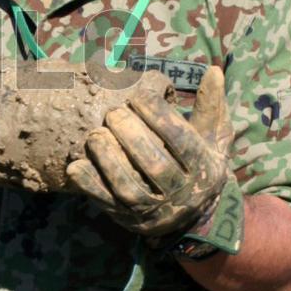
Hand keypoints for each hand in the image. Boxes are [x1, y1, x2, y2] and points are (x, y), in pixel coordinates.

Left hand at [66, 66, 232, 244]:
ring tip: (95, 134)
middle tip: (113, 113)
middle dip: (132, 136)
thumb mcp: (213, 139)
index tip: (138, 95)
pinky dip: (90, 186)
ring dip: (109, 160)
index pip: (182, 141)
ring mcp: (154, 210)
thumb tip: (214, 70)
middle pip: (156, 165)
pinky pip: (107, 205)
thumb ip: (211, 107)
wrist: (192, 216)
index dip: (159, 115)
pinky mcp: (129, 220)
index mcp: (203, 168)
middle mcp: (181, 193)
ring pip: (130, 188)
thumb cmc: (199, 163)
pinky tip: (76, 165)